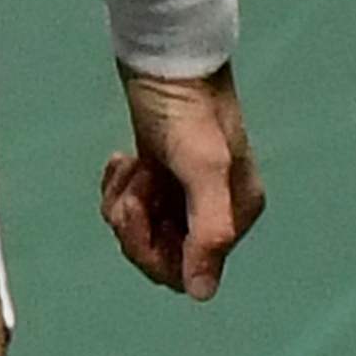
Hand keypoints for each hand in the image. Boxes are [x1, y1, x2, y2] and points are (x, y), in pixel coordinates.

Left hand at [99, 66, 263, 298]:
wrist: (165, 62)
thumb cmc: (188, 112)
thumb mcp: (203, 169)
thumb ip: (208, 232)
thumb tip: (202, 293)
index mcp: (236, 215)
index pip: (187, 272)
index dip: (153, 251)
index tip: (143, 209)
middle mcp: (215, 211)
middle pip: (160, 255)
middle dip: (134, 225)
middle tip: (135, 184)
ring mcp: (185, 195)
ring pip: (140, 231)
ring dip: (124, 201)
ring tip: (132, 165)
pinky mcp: (159, 178)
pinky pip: (130, 206)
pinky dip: (119, 187)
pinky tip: (123, 159)